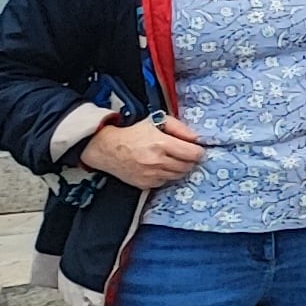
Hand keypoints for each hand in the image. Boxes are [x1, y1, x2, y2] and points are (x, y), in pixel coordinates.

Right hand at [77, 113, 202, 186]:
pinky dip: (166, 175)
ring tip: (170, 159)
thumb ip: (180, 128)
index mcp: (161, 144)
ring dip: (179, 168)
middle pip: (188, 166)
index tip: (195, 149)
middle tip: (184, 154)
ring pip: (178, 176)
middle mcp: (157, 161)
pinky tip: (159, 167)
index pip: (193, 154)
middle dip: (189, 160)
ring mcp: (150, 175)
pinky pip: (165, 182)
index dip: (198, 151)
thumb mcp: (157, 121)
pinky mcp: (145, 184)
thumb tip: (196, 138)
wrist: (108, 149)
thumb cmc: (134, 134)